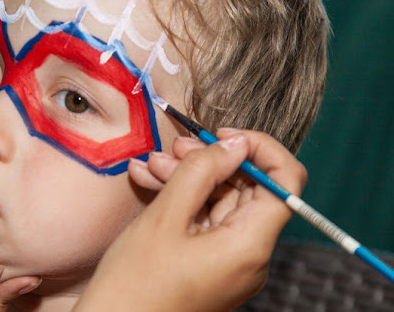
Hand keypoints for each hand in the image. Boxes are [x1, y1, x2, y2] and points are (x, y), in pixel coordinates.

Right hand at [74, 129, 306, 310]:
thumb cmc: (135, 284)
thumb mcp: (165, 216)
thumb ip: (202, 171)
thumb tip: (236, 144)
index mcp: (250, 246)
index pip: (285, 181)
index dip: (260, 149)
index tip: (223, 135)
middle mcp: (249, 255)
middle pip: (248, 189)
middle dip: (211, 161)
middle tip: (174, 148)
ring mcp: (229, 260)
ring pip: (221, 200)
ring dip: (188, 177)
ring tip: (150, 165)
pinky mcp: (209, 262)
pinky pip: (205, 219)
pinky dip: (181, 198)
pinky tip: (149, 182)